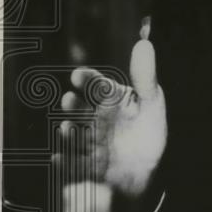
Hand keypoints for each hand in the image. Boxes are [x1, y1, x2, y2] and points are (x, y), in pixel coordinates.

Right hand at [56, 34, 166, 198]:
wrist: (149, 168)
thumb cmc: (149, 129)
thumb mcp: (152, 102)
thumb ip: (145, 76)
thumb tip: (144, 43)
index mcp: (111, 99)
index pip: (97, 85)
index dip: (87, 79)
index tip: (79, 75)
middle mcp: (96, 117)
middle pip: (82, 108)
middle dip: (75, 105)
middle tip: (69, 100)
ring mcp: (90, 140)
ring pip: (77, 134)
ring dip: (70, 132)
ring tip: (68, 128)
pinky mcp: (89, 165)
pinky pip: (76, 163)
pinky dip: (67, 161)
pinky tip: (58, 158)